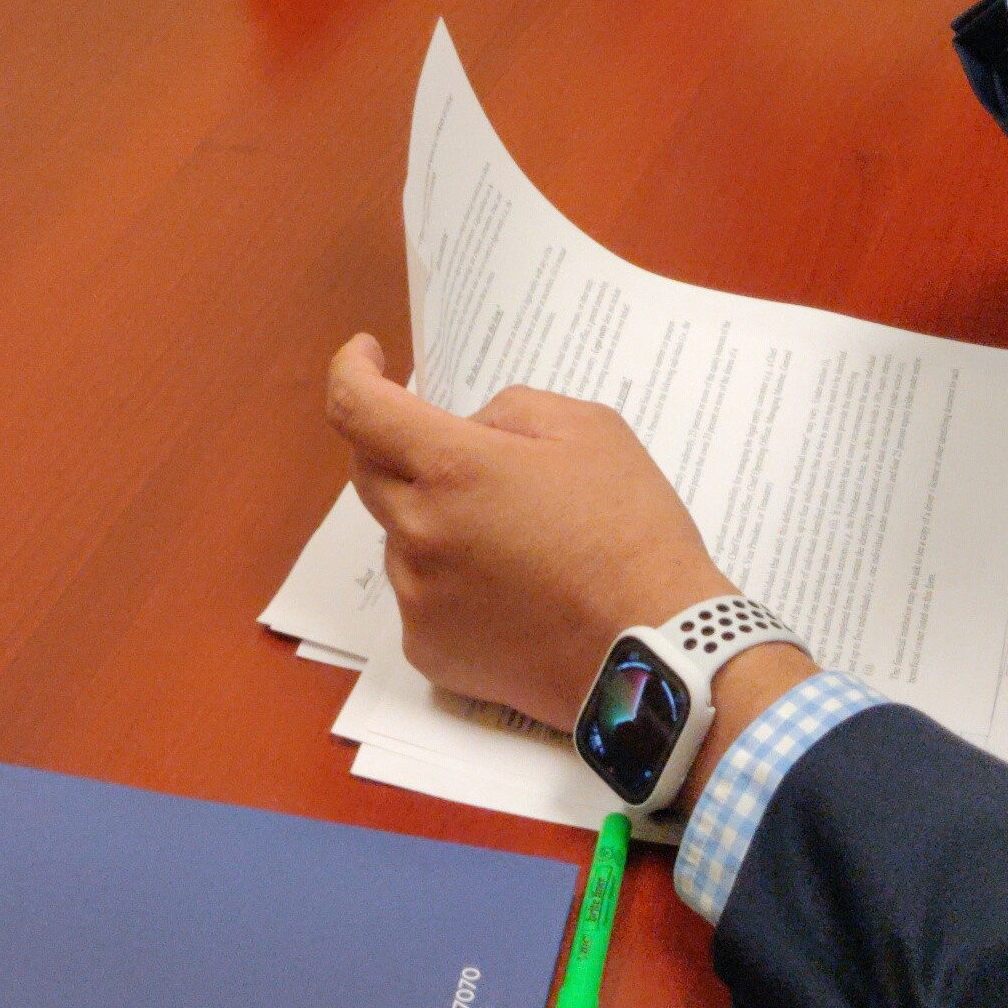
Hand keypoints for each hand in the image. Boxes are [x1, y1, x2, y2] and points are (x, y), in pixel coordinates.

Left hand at [325, 334, 738, 733]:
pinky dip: (451, 580)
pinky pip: (422, 596)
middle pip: (369, 470)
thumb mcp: (587, 428)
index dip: (352, 372)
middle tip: (462, 452)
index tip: (368, 356)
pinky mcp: (430, 651)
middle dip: (399, 445)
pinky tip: (511, 591)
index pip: (358, 407)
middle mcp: (419, 532)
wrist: (654, 650)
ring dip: (435, 518)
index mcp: (452, 468)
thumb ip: (509, 412)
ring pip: (402, 535)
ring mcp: (418, 598)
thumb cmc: (630, 531)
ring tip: (516, 540)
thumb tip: (468, 430)